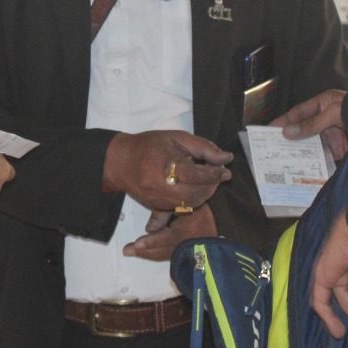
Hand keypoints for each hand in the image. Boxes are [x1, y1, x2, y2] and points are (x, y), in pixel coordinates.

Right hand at [104, 130, 232, 211]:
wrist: (120, 161)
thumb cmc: (149, 145)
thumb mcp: (177, 138)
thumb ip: (203, 147)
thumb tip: (226, 158)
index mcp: (164, 163)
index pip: (196, 174)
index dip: (214, 174)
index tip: (225, 170)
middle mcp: (159, 185)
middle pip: (195, 193)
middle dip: (211, 186)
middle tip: (217, 176)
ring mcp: (156, 198)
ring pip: (189, 204)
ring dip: (203, 195)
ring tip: (206, 182)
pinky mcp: (155, 206)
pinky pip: (179, 209)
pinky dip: (191, 200)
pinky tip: (193, 189)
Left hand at [123, 204, 216, 260]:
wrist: (224, 221)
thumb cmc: (202, 210)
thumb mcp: (185, 205)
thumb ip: (164, 213)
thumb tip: (149, 228)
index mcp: (184, 234)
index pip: (163, 239)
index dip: (150, 242)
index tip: (136, 244)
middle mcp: (184, 246)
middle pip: (160, 251)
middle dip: (144, 251)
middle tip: (127, 251)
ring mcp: (186, 251)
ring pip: (164, 254)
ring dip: (148, 253)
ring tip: (132, 251)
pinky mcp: (188, 253)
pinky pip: (169, 254)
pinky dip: (157, 253)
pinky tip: (147, 251)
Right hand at [274, 88, 347, 159]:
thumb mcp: (333, 113)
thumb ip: (311, 124)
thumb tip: (287, 132)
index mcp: (324, 104)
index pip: (299, 112)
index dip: (285, 120)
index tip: (269, 129)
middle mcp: (325, 119)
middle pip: (303, 129)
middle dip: (290, 137)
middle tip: (272, 147)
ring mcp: (332, 135)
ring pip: (310, 143)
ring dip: (299, 150)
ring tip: (282, 159)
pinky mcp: (338, 149)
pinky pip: (321, 155)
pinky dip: (312, 160)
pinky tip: (301, 166)